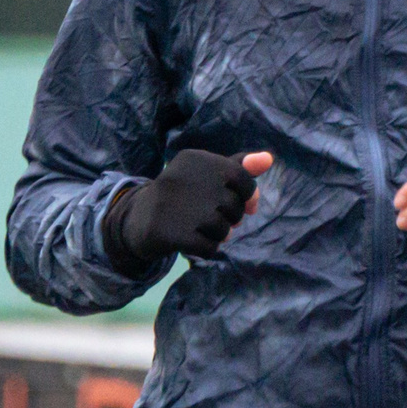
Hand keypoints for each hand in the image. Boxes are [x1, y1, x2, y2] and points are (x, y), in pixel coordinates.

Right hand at [104, 149, 274, 270]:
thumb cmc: (184, 196)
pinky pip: (210, 247)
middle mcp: (181, 176)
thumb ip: (240, 168)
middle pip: (233, 205)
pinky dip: (209, 249)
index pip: (242, 178)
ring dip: (219, 235)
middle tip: (211, 217)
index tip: (242, 204)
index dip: (249, 196)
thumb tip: (269, 160)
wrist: (138, 220)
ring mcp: (173, 204)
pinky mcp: (168, 231)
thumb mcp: (209, 176)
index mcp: (194, 158)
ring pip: (224, 228)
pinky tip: (195, 243)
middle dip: (231, 218)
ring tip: (202, 229)